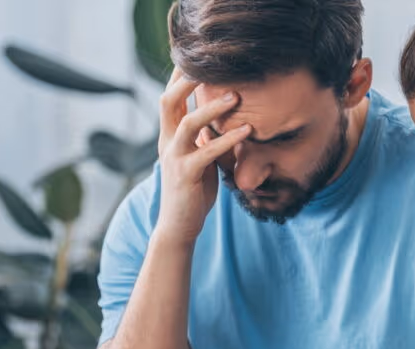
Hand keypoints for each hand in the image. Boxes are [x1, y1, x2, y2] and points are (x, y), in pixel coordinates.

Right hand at [155, 68, 251, 245]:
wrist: (178, 225)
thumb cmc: (192, 191)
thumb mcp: (198, 158)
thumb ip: (204, 138)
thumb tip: (219, 121)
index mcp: (169, 136)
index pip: (170, 98)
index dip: (180, 76)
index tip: (196, 57)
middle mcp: (167, 142)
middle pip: (169, 101)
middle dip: (187, 81)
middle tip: (212, 66)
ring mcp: (174, 158)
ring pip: (188, 123)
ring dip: (213, 108)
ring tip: (237, 97)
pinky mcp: (186, 175)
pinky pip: (207, 152)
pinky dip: (228, 139)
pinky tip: (247, 131)